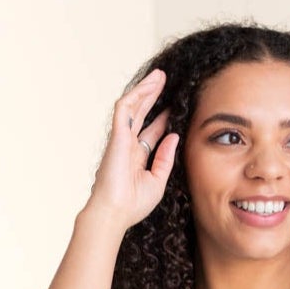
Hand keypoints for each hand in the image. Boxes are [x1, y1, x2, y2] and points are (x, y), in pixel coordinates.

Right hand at [85, 67, 178, 232]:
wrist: (115, 213)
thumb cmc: (133, 205)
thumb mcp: (157, 181)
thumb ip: (166, 159)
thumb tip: (174, 136)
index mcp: (136, 158)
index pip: (151, 132)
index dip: (162, 119)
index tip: (174, 108)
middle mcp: (128, 145)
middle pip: (142, 114)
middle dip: (153, 97)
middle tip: (165, 81)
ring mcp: (121, 138)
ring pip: (134, 106)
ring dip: (146, 89)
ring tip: (160, 76)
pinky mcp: (117, 134)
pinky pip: (127, 107)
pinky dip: (138, 94)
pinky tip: (150, 84)